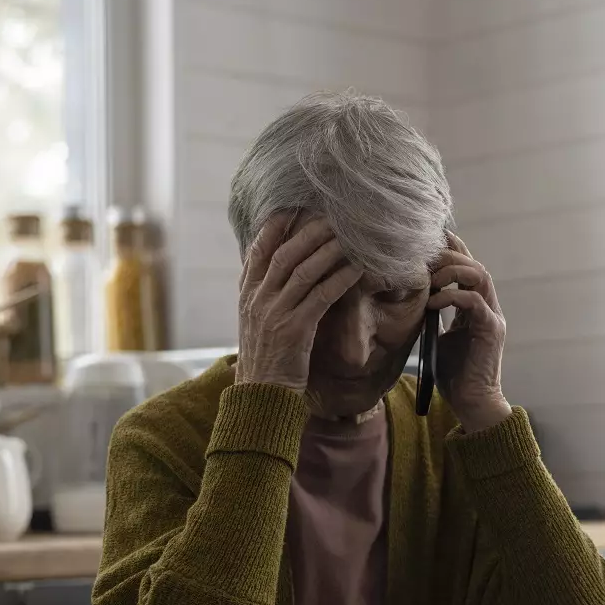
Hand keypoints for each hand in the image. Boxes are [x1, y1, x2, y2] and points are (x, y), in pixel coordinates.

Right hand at [236, 214, 362, 391]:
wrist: (261, 396)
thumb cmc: (267, 359)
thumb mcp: (257, 322)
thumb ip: (266, 295)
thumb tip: (282, 269)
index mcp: (247, 295)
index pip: (258, 251)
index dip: (275, 227)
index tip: (293, 207)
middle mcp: (257, 300)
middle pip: (284, 254)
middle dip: (309, 232)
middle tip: (333, 216)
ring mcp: (274, 314)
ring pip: (303, 271)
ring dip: (329, 251)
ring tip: (350, 237)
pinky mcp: (294, 330)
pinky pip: (321, 296)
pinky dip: (340, 279)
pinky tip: (357, 269)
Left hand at [429, 232, 510, 431]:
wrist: (471, 403)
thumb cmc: (454, 374)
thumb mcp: (437, 337)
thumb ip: (433, 317)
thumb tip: (414, 298)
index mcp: (477, 306)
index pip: (468, 267)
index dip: (451, 250)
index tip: (427, 240)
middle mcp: (488, 306)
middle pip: (474, 264)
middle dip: (449, 255)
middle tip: (423, 257)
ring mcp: (492, 316)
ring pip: (480, 275)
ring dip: (452, 271)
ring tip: (430, 278)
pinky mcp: (491, 329)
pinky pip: (474, 300)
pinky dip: (452, 296)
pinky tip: (432, 302)